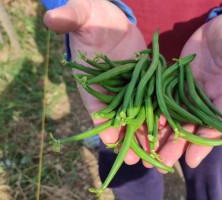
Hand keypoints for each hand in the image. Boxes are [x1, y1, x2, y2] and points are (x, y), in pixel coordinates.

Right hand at [44, 0, 146, 163]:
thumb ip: (70, 18)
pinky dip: (160, 117)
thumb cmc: (92, 16)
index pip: (96, 107)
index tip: (110, 139)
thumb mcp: (82, 15)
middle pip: (120, 120)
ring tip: (155, 156)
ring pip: (138, 117)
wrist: (110, 16)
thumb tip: (51, 17)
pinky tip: (170, 131)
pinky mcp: (145, 84)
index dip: (102, 124)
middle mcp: (111, 92)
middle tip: (138, 161)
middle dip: (128, 140)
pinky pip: (153, 104)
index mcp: (92, 83)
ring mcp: (129, 90)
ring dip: (146, 136)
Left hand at [148, 11, 221, 171]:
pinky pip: (162, 102)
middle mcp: (208, 99)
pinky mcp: (175, 84)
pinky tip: (138, 127)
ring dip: (161, 136)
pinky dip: (151, 114)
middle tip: (160, 163)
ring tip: (145, 154)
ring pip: (174, 118)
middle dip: (177, 145)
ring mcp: (190, 93)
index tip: (192, 160)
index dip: (206, 141)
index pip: (217, 122)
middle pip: (192, 127)